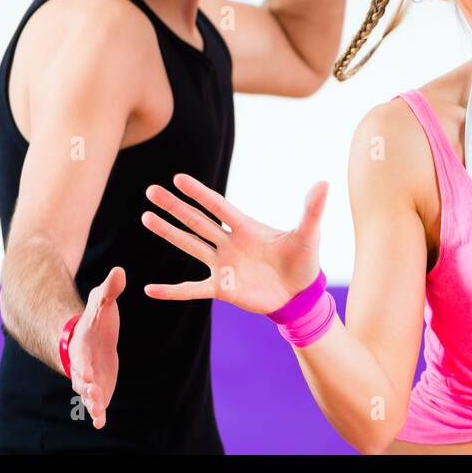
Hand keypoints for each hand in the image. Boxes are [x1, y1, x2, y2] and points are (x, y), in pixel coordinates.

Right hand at [67, 265, 123, 429]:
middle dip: (86, 387)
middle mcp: (82, 365)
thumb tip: (119, 271)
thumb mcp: (103, 302)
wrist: (90, 336)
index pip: (81, 358)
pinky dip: (97, 412)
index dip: (83, 366)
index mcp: (81, 346)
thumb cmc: (96, 319)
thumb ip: (110, 290)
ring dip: (91, 402)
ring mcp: (89, 378)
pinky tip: (100, 423)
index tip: (87, 374)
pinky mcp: (98, 387)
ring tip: (97, 413)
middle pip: (81, 378)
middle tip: (92, 394)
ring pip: (87, 393)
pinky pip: (96, 402)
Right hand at [141, 174, 325, 314]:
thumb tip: (325, 182)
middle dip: (174, 206)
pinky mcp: (222, 288)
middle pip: (196, 221)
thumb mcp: (309, 233)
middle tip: (151, 191)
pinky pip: (191, 289)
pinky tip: (149, 289)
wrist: (301, 294)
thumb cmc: (304, 261)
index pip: (217, 206)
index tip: (178, 178)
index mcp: (246, 227)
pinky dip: (171, 291)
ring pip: (189, 245)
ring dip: (168, 233)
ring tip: (146, 217)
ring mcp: (223, 264)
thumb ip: (312, 209)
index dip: (198, 193)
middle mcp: (229, 242)